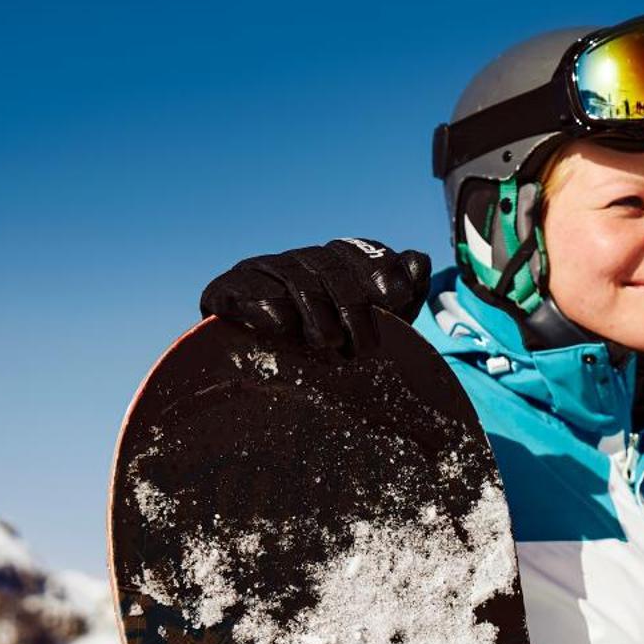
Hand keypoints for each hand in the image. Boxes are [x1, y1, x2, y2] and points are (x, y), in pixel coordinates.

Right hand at [199, 239, 431, 354]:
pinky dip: (267, 306)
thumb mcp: (374, 328)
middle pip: (329, 266)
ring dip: (316, 311)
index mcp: (329, 263)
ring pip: (294, 278)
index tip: (395, 298)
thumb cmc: (329, 356)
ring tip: (329, 343)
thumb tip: (418, 263)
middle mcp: (295, 261)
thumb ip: (401, 296)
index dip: (378, 269)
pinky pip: (245, 289)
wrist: (268, 392)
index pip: (356, 251)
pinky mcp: (225, 290)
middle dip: (353, 304)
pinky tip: (285, 328)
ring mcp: (259, 272)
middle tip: (365, 345)